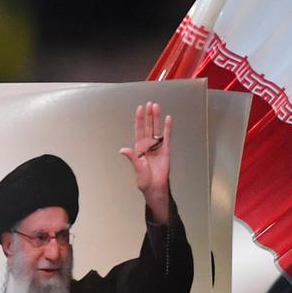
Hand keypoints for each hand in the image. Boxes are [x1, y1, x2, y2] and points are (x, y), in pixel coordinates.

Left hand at [119, 100, 171, 223]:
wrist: (155, 188)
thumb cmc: (145, 180)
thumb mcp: (137, 168)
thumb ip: (132, 158)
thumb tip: (123, 150)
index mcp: (139, 148)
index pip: (139, 130)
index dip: (140, 119)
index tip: (140, 109)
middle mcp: (148, 145)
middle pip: (148, 127)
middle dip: (149, 115)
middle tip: (150, 104)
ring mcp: (157, 147)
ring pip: (157, 129)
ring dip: (157, 118)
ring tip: (157, 107)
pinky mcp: (166, 151)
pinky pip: (167, 137)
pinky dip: (167, 128)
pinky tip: (168, 119)